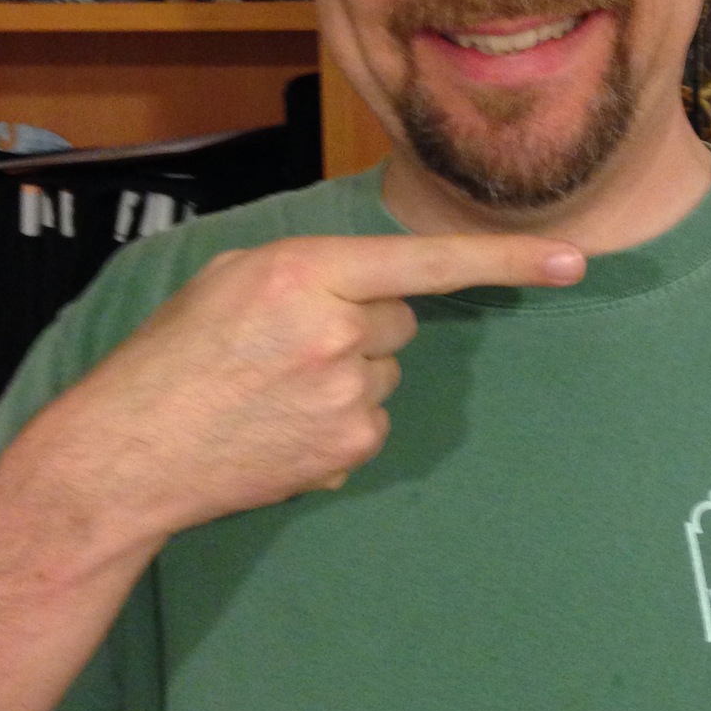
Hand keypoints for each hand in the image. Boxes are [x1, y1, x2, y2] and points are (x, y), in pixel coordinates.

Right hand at [40, 232, 585, 541]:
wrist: (132, 451)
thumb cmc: (176, 353)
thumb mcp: (234, 277)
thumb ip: (314, 269)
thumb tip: (377, 286)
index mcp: (306, 272)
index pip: (428, 262)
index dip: (509, 259)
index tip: (577, 260)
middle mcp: (338, 331)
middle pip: (402, 319)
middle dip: (362, 325)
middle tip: (287, 347)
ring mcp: (349, 397)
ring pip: (388, 369)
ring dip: (349, 375)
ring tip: (275, 391)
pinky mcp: (351, 449)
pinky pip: (374, 419)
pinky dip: (340, 422)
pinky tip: (283, 427)